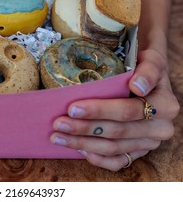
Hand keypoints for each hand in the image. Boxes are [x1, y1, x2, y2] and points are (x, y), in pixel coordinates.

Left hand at [50, 49, 179, 170]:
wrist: (146, 76)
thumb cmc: (144, 66)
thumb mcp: (150, 60)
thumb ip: (148, 70)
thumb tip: (137, 85)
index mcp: (165, 106)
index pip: (127, 111)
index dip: (99, 111)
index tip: (73, 108)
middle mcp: (160, 128)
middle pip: (117, 132)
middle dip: (84, 128)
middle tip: (58, 123)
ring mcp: (148, 143)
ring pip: (113, 148)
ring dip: (82, 143)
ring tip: (57, 136)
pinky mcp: (138, 152)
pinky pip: (117, 162)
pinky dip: (96, 158)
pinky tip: (77, 149)